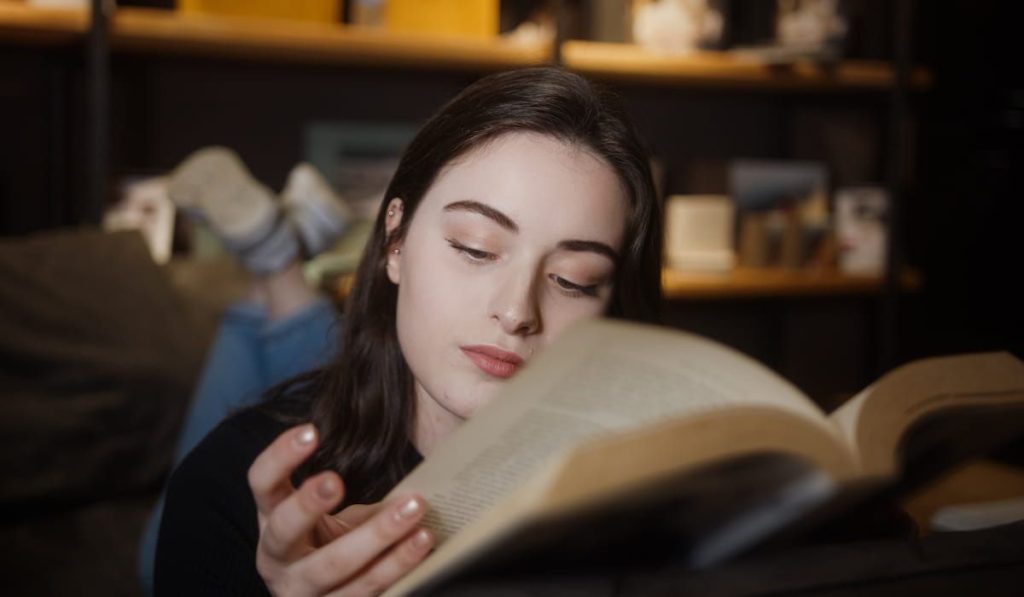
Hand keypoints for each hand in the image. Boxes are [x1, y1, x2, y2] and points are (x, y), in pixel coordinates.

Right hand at [248, 424, 432, 595]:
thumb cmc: (326, 543)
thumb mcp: (320, 513)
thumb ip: (336, 487)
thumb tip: (393, 457)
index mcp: (270, 520)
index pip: (261, 483)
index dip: (280, 457)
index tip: (311, 432)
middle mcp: (276, 558)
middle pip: (285, 530)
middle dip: (309, 505)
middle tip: (336, 480)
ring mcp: (300, 592)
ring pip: (334, 566)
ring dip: (378, 535)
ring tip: (412, 509)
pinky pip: (366, 590)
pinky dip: (397, 565)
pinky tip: (420, 543)